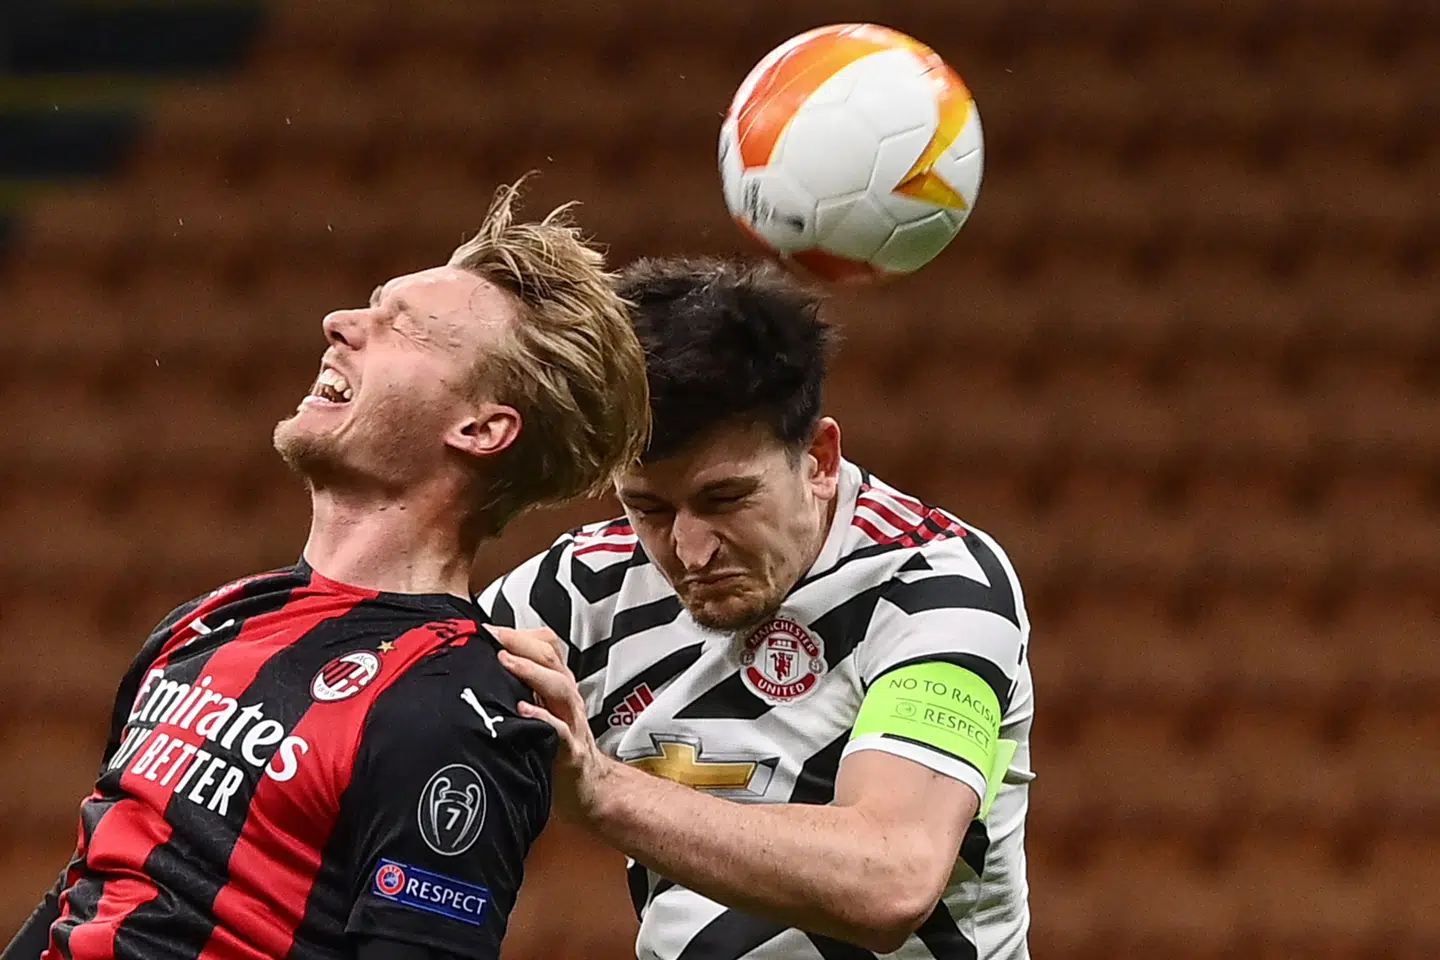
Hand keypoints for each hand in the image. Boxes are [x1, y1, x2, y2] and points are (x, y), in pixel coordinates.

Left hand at [489, 626, 611, 819]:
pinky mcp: (570, 751)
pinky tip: (523, 710)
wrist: (588, 789)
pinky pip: (559, 729)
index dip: (518, 634)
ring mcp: (571, 723)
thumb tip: (483, 671)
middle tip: (493, 637)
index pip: (545, 646)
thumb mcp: (542, 712)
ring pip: (559, 686)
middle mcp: (566, 699)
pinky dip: (542, 717)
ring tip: (505, 661)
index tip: (487, 629)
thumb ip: (522, 690)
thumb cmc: (555, 749)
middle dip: (520, 643)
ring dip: (531, 671)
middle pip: (551, 659)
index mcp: (558, 686)